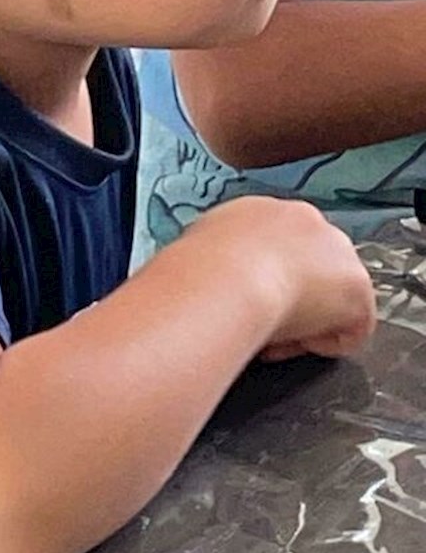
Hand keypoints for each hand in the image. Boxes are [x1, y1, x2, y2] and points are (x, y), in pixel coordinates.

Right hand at [187, 196, 375, 360]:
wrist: (227, 277)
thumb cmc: (199, 270)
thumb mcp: (194, 252)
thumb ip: (213, 257)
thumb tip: (200, 275)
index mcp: (261, 210)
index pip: (276, 246)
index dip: (262, 279)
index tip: (248, 300)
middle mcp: (304, 220)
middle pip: (310, 266)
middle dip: (291, 295)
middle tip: (264, 321)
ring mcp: (337, 251)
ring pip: (330, 296)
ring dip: (306, 318)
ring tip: (272, 334)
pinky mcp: (358, 289)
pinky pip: (349, 328)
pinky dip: (322, 343)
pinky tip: (294, 340)